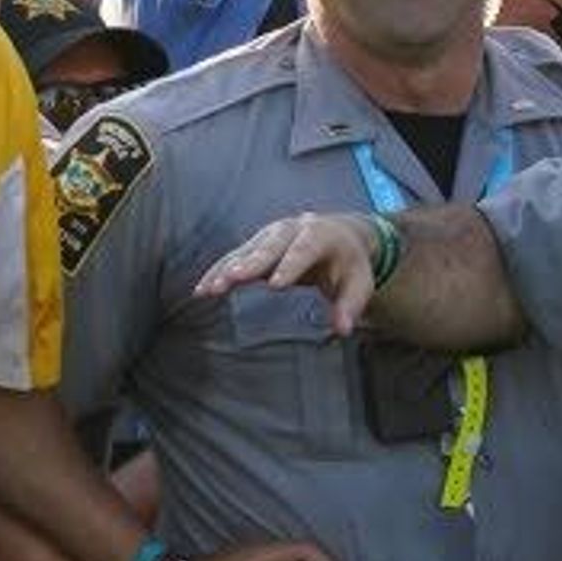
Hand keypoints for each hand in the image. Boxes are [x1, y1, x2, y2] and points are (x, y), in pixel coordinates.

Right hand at [194, 210, 384, 332]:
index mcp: (320, 235)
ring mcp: (270, 235)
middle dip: (250, 264)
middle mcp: (291, 230)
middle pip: (269, 247)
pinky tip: (202, 289)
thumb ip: (350, 305)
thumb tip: (343, 330)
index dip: (289, 267)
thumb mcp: (359, 283)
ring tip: (210, 289)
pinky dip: (218, 271)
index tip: (275, 286)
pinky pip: (233, 257)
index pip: (304, 250)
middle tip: (232, 279)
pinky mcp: (255, 244)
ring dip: (227, 269)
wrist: (339, 234)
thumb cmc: (349, 263)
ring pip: (246, 251)